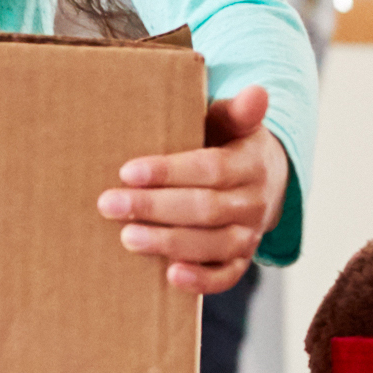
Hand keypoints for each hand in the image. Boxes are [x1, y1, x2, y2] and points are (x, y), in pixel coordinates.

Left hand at [103, 86, 286, 293]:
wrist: (262, 180)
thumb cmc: (229, 145)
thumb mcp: (232, 123)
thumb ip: (236, 111)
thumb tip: (257, 92)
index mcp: (251, 164)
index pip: (210, 169)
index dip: (169, 172)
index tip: (128, 171)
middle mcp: (254, 202)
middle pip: (205, 208)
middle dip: (155, 207)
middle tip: (110, 204)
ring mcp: (250, 235)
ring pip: (213, 244)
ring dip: (169, 242)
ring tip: (127, 237)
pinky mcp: (241, 260)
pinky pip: (226, 276)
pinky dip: (201, 280)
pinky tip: (170, 276)